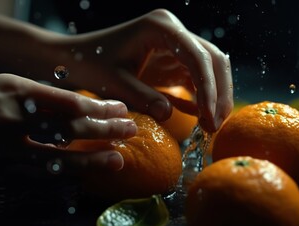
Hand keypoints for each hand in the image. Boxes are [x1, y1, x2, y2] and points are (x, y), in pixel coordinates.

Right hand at [0, 74, 136, 175]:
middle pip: (71, 128)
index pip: (70, 102)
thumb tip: (78, 106)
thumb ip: (41, 96)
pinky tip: (86, 172)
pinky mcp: (1, 169)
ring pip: (58, 156)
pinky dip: (67, 173)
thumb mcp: (6, 84)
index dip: (99, 108)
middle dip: (105, 129)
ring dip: (91, 158)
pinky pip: (40, 174)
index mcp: (16, 91)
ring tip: (118, 159)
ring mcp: (6, 148)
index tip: (120, 109)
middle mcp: (13, 119)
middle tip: (131, 129)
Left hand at [56, 9, 232, 131]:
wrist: (79, 59)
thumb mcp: (115, 83)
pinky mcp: (173, 60)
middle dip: (219, 92)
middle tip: (216, 124)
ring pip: (210, 68)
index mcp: (160, 27)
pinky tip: (203, 117)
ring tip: (212, 125)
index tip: (209, 117)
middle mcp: (173, 31)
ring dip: (215, 96)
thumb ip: (143, 98)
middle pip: (212, 59)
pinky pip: (196, 77)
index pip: (197, 56)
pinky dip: (202, 96)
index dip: (208, 88)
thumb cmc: (91, 65)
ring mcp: (175, 45)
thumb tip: (169, 116)